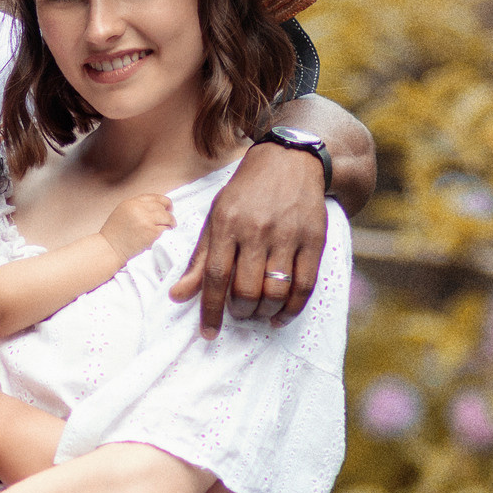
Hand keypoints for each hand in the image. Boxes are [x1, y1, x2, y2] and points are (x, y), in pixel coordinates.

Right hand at [101, 192, 175, 259]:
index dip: (164, 202)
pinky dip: (167, 232)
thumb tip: (156, 208)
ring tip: (169, 227)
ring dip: (170, 223)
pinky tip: (163, 236)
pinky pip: (166, 229)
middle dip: (168, 214)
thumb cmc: (114, 234)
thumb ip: (137, 207)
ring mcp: (146, 220)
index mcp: (131, 203)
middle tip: (170, 220)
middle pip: (161, 207)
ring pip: (167, 217)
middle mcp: (139, 209)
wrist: (110, 249)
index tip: (168, 208)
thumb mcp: (122, 212)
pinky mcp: (151, 232)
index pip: (154, 197)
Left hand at [169, 141, 327, 336]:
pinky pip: (305, 284)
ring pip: (276, 291)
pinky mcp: (314, 239)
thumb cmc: (246, 192)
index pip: (216, 277)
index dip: (211, 310)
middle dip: (240, 311)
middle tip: (239, 312)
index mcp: (227, 223)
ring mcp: (288, 234)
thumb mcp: (216, 216)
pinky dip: (293, 308)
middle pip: (247, 290)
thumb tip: (178, 296)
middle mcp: (257, 230)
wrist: (290, 160)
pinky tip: (281, 314)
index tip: (209, 333)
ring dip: (265, 312)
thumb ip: (199, 258)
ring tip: (258, 312)